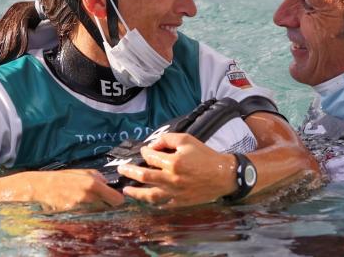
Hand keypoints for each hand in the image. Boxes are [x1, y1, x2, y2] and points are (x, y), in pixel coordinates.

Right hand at [18, 169, 124, 210]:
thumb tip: (108, 183)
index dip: (117, 200)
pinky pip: (84, 218)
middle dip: (105, 205)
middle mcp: (88, 198)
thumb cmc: (61, 178)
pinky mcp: (72, 216)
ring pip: (96, 214)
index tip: (115, 199)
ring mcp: (80, 208)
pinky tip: (77, 208)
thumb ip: (98, 177)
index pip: (116, 199)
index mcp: (93, 185)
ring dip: (94, 210)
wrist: (40, 188)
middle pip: (107, 208)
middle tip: (99, 201)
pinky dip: (83, 215)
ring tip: (84, 203)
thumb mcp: (81, 171)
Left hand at [117, 133, 236, 207]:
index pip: (151, 157)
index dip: (145, 152)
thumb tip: (153, 146)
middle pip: (144, 177)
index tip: (144, 151)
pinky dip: (151, 202)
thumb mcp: (187, 140)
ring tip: (126, 190)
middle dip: (130, 172)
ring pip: (149, 195)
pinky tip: (146, 199)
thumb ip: (168, 139)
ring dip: (135, 192)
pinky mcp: (179, 202)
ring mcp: (175, 193)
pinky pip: (161, 204)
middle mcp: (172, 179)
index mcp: (174, 162)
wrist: (223, 175)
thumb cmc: (205, 156)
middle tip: (121, 169)